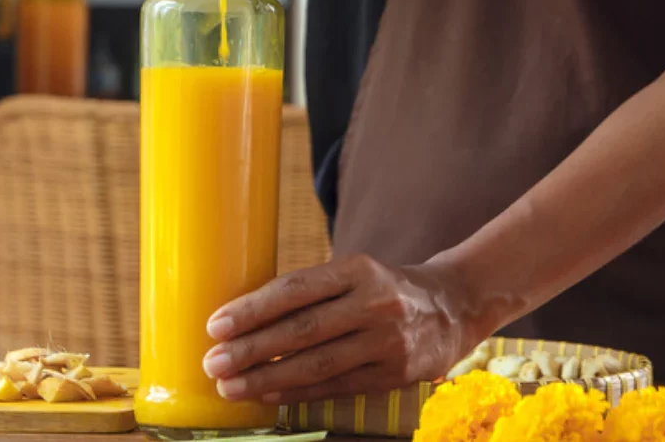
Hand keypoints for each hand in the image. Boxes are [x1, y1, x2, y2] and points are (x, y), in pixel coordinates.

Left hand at [202, 254, 478, 403]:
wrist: (451, 307)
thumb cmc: (385, 289)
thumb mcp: (356, 274)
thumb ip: (312, 291)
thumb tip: (245, 316)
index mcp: (359, 269)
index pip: (297, 288)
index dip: (254, 308)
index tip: (216, 325)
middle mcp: (376, 302)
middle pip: (303, 329)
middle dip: (252, 348)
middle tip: (213, 362)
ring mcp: (388, 341)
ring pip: (317, 364)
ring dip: (267, 377)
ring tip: (231, 386)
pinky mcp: (396, 373)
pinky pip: (338, 385)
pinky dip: (299, 392)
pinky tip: (268, 394)